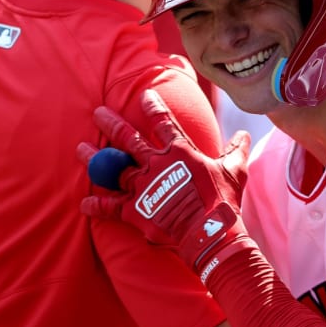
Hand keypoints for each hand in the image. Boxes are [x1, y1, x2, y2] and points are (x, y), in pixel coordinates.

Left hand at [78, 90, 254, 280]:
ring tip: (80, 148)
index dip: (153, 107)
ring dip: (95, 159)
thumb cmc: (223, 200)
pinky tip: (84, 203)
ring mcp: (143, 187)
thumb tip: (244, 134)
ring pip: (113, 168)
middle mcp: (156, 165)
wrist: (209, 232)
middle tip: (97, 112)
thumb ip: (236, 150)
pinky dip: (97, 205)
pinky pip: (111, 206)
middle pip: (128, 139)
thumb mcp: (235, 170)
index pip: (164, 122)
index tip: (144, 94)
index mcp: (179, 152)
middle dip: (112, 124)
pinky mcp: (135, 210)